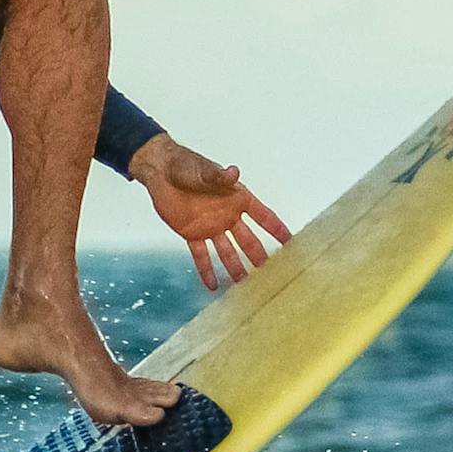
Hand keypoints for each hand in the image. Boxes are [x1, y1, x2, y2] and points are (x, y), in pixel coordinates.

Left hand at [130, 134, 292, 291]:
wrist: (160, 172)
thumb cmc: (185, 165)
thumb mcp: (204, 171)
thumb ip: (219, 176)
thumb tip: (234, 172)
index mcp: (237, 198)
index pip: (263, 216)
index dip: (277, 228)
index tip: (292, 242)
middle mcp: (228, 215)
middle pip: (247, 240)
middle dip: (258, 256)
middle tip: (270, 273)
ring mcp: (210, 226)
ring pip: (227, 252)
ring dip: (235, 267)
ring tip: (245, 285)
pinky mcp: (192, 234)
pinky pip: (201, 255)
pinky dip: (206, 270)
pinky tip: (212, 286)